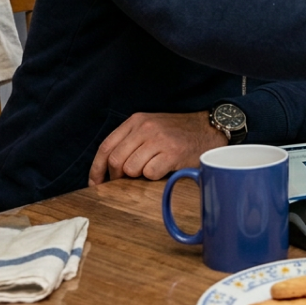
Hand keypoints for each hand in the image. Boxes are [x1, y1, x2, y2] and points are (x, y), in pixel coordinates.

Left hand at [87, 111, 226, 185]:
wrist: (209, 128)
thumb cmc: (178, 132)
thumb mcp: (151, 127)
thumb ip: (130, 141)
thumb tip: (108, 170)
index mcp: (136, 121)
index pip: (106, 147)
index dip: (97, 169)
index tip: (95, 183)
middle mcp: (145, 127)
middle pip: (116, 160)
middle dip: (118, 177)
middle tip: (128, 181)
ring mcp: (159, 139)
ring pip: (131, 169)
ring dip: (139, 175)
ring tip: (152, 169)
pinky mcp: (172, 153)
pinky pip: (150, 173)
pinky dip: (154, 176)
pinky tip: (165, 169)